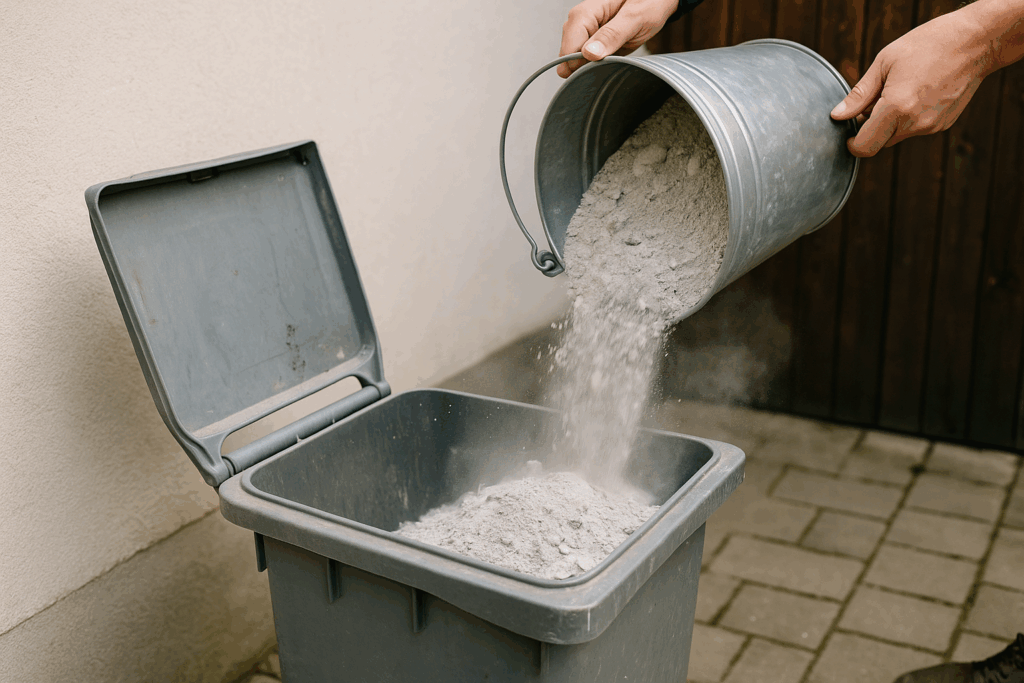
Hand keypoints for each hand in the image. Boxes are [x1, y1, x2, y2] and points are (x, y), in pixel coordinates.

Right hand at [558, 0, 679, 77]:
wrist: (659, 1)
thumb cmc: (649, 1)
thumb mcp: (635, 17)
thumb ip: (612, 35)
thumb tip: (588, 54)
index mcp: (585, 13)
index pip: (569, 47)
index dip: (579, 63)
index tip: (599, 68)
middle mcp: (581, 23)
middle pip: (569, 56)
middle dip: (586, 66)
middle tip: (612, 61)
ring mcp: (587, 34)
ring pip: (576, 61)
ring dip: (592, 67)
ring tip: (615, 57)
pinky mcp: (595, 43)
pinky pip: (588, 62)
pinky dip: (598, 66)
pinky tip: (613, 60)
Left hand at [830, 7, 995, 156]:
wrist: (976, 42)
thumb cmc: (928, 44)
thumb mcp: (885, 63)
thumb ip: (860, 94)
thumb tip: (837, 115)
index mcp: (897, 108)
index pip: (865, 147)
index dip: (852, 145)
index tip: (848, 136)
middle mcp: (915, 124)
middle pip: (880, 141)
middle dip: (871, 128)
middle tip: (876, 99)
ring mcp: (932, 127)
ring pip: (898, 135)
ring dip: (891, 122)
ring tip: (902, 89)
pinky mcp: (943, 125)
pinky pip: (916, 129)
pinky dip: (909, 118)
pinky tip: (918, 93)